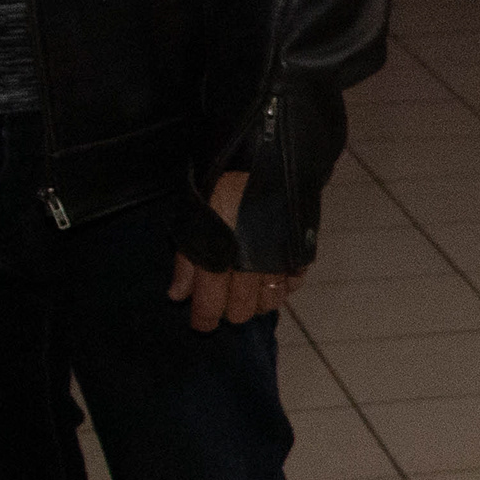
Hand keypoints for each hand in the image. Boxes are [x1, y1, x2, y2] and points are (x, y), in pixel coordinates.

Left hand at [169, 170, 299, 330]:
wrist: (266, 155)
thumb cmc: (222, 182)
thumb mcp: (195, 215)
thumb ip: (187, 258)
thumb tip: (178, 295)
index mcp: (221, 256)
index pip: (211, 305)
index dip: (205, 320)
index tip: (202, 324)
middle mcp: (252, 265)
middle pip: (243, 311)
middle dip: (230, 311)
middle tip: (223, 300)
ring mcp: (280, 260)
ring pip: (270, 302)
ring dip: (257, 300)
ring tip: (247, 289)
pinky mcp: (301, 251)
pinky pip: (294, 283)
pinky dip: (282, 285)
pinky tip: (271, 275)